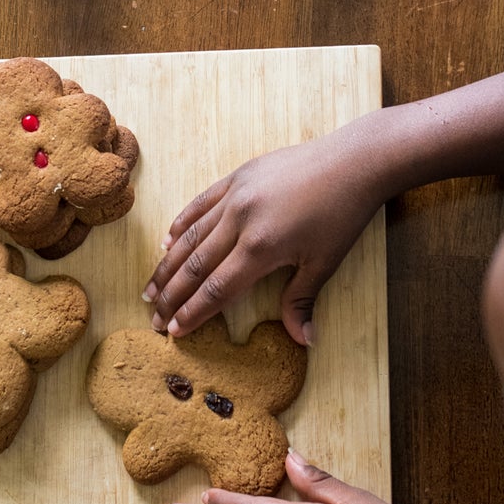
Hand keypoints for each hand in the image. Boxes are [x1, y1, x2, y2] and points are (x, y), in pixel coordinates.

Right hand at [142, 119, 386, 345]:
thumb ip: (302, 300)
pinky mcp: (238, 176)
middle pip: (196, 265)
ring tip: (150, 288)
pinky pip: (201, 203)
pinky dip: (181, 224)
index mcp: (261, 247)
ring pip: (191, 235)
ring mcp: (235, 195)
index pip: (217, 289)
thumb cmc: (342, 214)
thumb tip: (303, 341)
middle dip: (172, 296)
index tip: (174, 331)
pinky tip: (167, 242)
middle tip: (153, 318)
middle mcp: (240, 221)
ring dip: (168, 264)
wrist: (352, 161)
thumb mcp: (324, 262)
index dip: (193, 312)